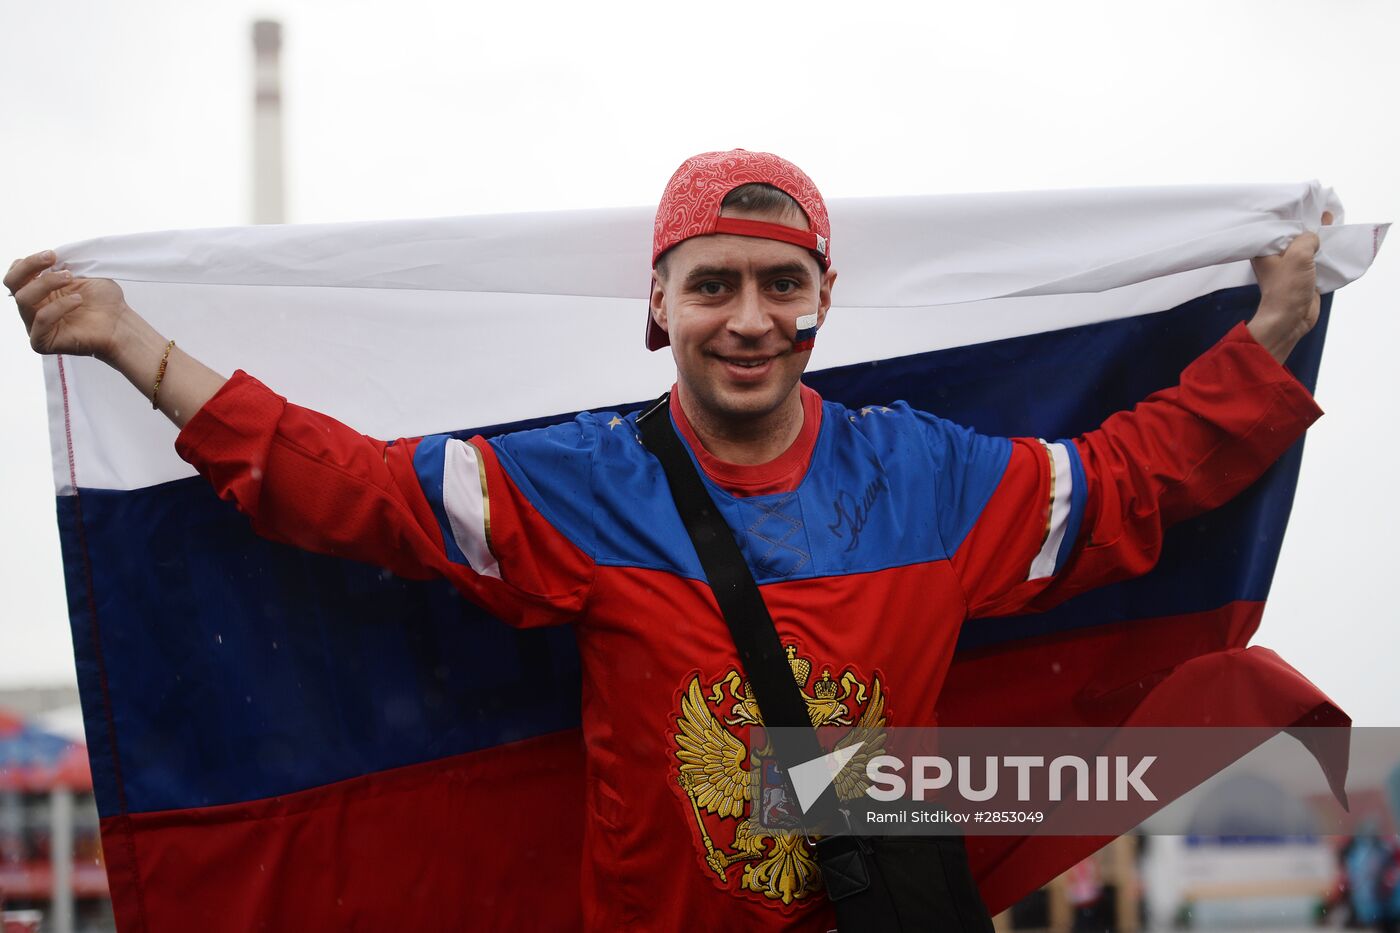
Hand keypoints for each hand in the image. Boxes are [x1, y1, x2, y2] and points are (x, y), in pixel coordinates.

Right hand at [7, 250, 130, 360]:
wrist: (120, 323)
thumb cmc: (104, 300)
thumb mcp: (81, 273)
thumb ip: (59, 265)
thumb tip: (46, 256)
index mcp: (38, 291)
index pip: (17, 274)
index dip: (29, 262)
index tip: (51, 255)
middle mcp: (33, 308)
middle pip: (13, 283)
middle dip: (30, 267)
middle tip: (52, 259)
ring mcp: (35, 325)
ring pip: (23, 299)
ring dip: (46, 283)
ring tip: (70, 279)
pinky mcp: (42, 342)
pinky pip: (40, 320)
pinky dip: (59, 306)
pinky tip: (77, 300)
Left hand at [1246, 212, 1332, 362]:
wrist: (1290, 318)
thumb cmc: (1287, 288)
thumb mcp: (1298, 255)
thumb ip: (1307, 239)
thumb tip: (1314, 236)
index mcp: (1264, 250)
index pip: (1277, 227)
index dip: (1291, 215)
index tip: (1304, 204)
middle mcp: (1274, 257)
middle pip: (1293, 235)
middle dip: (1307, 225)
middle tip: (1322, 212)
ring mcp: (1288, 267)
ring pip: (1305, 247)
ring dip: (1317, 238)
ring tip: (1330, 222)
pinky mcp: (1301, 277)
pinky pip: (1313, 259)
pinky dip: (1322, 252)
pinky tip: (1332, 244)